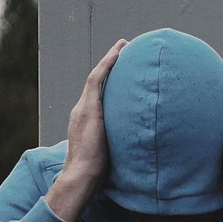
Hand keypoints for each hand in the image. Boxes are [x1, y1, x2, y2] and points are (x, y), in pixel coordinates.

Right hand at [45, 39, 126, 221]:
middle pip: (97, 82)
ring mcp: (83, 108)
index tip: (121, 69)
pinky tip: (118, 54)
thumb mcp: (111, 153)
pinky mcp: (88, 109)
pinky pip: (96, 80)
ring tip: (123, 46)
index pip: (99, 95)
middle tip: (124, 49)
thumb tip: (140, 148)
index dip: (110, 80)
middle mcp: (82, 110)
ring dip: (110, 60)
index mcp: (88, 120)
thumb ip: (120, 145)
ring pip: (96, 77)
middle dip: (110, 64)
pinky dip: (107, 65)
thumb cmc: (97, 172)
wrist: (82, 175)